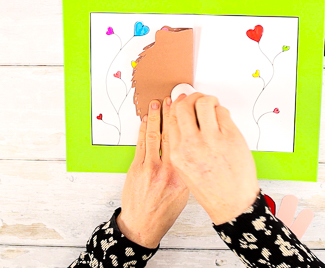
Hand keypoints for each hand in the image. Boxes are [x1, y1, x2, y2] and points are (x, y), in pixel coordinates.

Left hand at [116, 98, 188, 248]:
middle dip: (170, 114)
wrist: (143, 225)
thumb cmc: (165, 212)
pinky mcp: (136, 169)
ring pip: (153, 136)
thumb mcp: (185, 193)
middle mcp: (167, 169)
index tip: (187, 109)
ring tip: (156, 103)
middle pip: (169, 135)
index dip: (185, 123)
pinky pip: (141, 145)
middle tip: (172, 99)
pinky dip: (143, 130)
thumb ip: (186, 171)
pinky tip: (145, 121)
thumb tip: (188, 151)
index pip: (185, 142)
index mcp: (183, 175)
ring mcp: (150, 168)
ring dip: (155, 117)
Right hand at [167, 93, 259, 224]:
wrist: (232, 203)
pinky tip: (222, 118)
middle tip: (197, 99)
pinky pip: (222, 112)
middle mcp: (191, 145)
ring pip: (204, 103)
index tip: (180, 99)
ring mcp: (212, 140)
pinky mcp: (230, 136)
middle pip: (184, 106)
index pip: (171, 119)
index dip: (176, 105)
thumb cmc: (212, 190)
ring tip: (211, 105)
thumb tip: (185, 122)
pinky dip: (221, 110)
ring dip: (207, 99)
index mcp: (177, 154)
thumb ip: (182, 146)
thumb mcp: (185, 170)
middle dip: (191, 97)